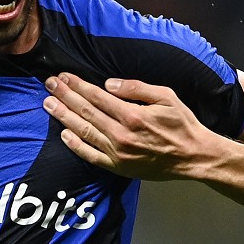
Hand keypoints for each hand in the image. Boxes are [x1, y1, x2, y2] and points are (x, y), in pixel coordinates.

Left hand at [42, 73, 219, 178]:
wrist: (194, 157)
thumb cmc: (182, 124)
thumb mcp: (166, 96)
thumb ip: (136, 88)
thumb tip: (108, 84)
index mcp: (132, 115)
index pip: (96, 96)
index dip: (77, 85)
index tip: (63, 76)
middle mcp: (121, 135)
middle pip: (85, 112)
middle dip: (65, 96)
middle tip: (49, 85)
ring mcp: (118, 153)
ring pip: (83, 132)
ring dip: (64, 117)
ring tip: (49, 104)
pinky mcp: (118, 167)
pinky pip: (91, 156)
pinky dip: (75, 146)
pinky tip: (63, 135)